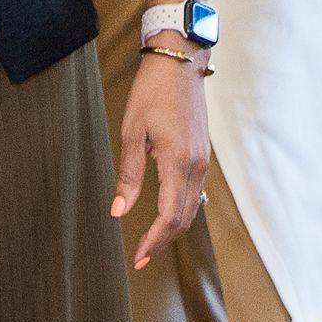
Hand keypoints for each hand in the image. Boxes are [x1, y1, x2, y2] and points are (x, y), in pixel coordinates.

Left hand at [111, 49, 209, 268]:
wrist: (179, 64)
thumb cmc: (152, 92)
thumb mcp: (132, 132)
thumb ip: (129, 175)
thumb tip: (118, 210)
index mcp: (178, 162)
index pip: (169, 216)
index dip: (153, 241)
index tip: (138, 257)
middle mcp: (196, 166)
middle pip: (183, 218)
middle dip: (163, 241)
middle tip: (141, 256)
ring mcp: (202, 161)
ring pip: (191, 208)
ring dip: (172, 228)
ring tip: (150, 241)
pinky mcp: (202, 155)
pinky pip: (194, 193)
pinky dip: (180, 211)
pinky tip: (163, 215)